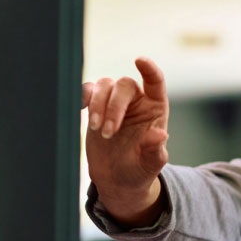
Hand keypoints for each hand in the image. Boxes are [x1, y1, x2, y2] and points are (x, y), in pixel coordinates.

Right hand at [82, 57, 169, 225]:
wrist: (117, 180)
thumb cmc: (138, 170)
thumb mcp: (150, 164)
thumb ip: (155, 149)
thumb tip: (160, 135)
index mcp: (155, 108)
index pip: (155, 81)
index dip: (149, 69)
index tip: (139, 60)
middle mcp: (136, 100)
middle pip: (124, 85)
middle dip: (113, 106)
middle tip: (107, 132)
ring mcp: (114, 102)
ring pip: (104, 85)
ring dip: (97, 103)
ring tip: (96, 129)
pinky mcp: (95, 107)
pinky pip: (87, 90)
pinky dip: (82, 96)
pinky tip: (79, 110)